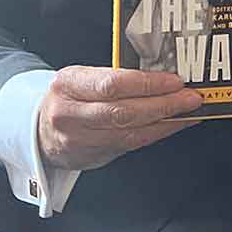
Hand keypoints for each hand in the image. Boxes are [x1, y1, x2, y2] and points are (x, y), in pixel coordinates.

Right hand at [38, 66, 203, 170]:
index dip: (148, 84)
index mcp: (68, 84)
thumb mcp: (83, 77)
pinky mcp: (90, 156)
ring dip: (166, 121)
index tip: (175, 81)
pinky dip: (157, 133)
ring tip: (190, 111)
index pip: (113, 84)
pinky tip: (174, 124)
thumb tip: (163, 75)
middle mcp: (69, 113)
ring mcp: (78, 139)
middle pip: (124, 111)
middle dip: (164, 104)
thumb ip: (115, 77)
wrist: (39, 129)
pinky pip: (130, 145)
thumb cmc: (70, 96)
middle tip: (191, 97)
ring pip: (130, 132)